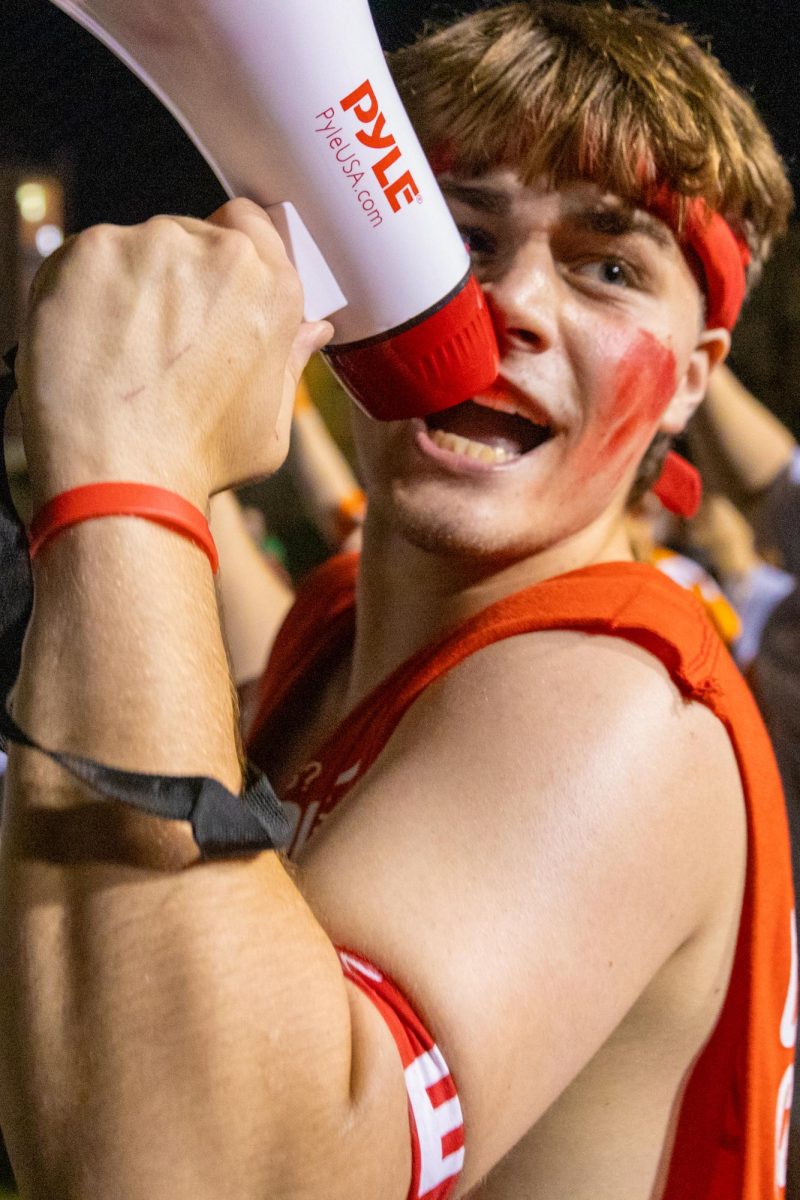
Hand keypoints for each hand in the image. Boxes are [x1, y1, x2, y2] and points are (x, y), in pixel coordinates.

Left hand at [17, 198, 332, 509]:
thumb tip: (312, 331)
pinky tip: (90, 344)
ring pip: (138, 249)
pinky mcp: (89, 252)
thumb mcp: (270, 427)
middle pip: (191, 238)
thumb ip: (290, 364)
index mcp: (271, 288)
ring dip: (131, 286)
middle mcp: (217, 253)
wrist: (119, 474)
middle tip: (161, 342)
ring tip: (123, 353)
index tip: (210, 290)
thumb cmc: (197, 460)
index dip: (227, 256)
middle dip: (177, 279)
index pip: (251, 226)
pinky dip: (85, 293)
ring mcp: (149, 245)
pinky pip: (88, 260)